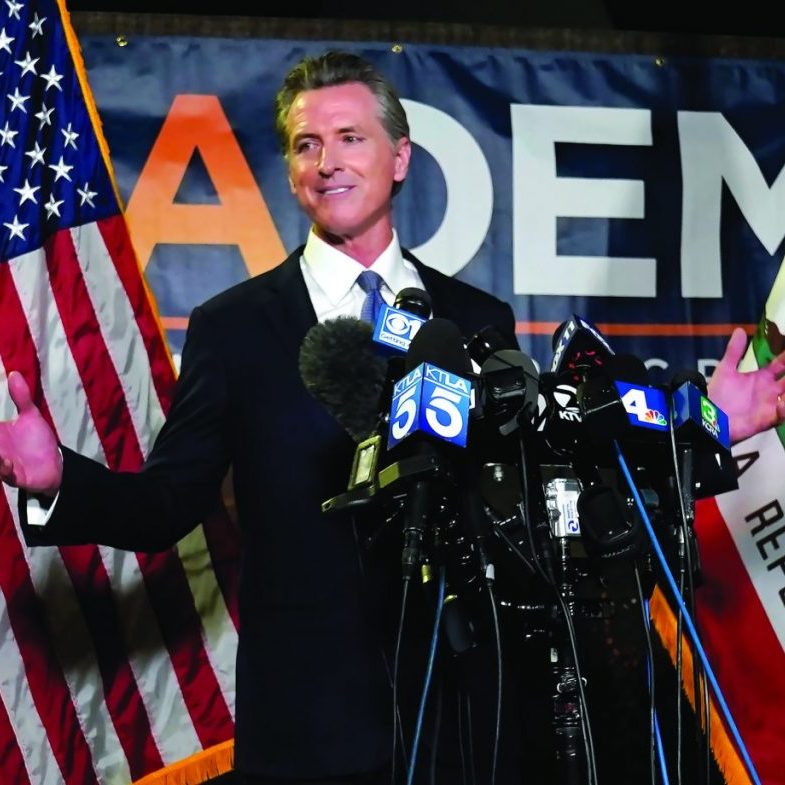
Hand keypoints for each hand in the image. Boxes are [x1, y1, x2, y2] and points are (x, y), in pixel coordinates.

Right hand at [0, 371, 61, 494]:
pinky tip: (8, 462)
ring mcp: (3, 464)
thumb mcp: (30, 416)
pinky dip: (4, 469)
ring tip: (1, 455)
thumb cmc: (37, 441)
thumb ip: (21, 397)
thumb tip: (14, 373)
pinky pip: (5, 475)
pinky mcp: (15, 477)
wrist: (55, 464)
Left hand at [707, 327, 784, 443]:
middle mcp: (770, 390)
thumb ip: (734, 351)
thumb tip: (740, 330)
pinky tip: (782, 403)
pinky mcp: (767, 419)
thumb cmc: (718, 393)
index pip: (782, 364)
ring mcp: (771, 404)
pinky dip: (784, 408)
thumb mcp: (726, 370)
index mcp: (762, 377)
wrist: (709, 415)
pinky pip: (782, 414)